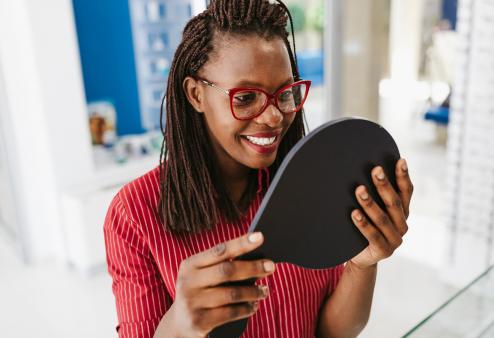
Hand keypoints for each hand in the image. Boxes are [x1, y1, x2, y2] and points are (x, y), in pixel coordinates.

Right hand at [158, 232, 274, 337]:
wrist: (179, 326)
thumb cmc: (199, 295)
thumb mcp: (201, 277)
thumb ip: (220, 267)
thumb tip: (255, 259)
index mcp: (190, 265)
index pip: (220, 250)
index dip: (241, 243)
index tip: (260, 237)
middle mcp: (188, 282)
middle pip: (227, 270)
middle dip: (252, 268)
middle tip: (271, 267)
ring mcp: (192, 302)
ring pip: (231, 293)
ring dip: (253, 292)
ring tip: (264, 290)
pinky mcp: (198, 321)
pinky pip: (230, 313)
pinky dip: (246, 308)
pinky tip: (254, 306)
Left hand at [349, 158, 412, 269]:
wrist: (361, 257)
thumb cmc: (366, 226)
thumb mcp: (373, 210)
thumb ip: (375, 194)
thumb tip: (364, 168)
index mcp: (403, 212)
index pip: (406, 192)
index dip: (404, 176)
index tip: (400, 161)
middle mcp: (402, 225)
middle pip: (394, 203)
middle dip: (384, 185)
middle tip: (375, 170)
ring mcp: (395, 239)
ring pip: (382, 218)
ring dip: (370, 203)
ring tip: (359, 190)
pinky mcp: (384, 251)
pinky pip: (372, 235)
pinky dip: (363, 223)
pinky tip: (354, 213)